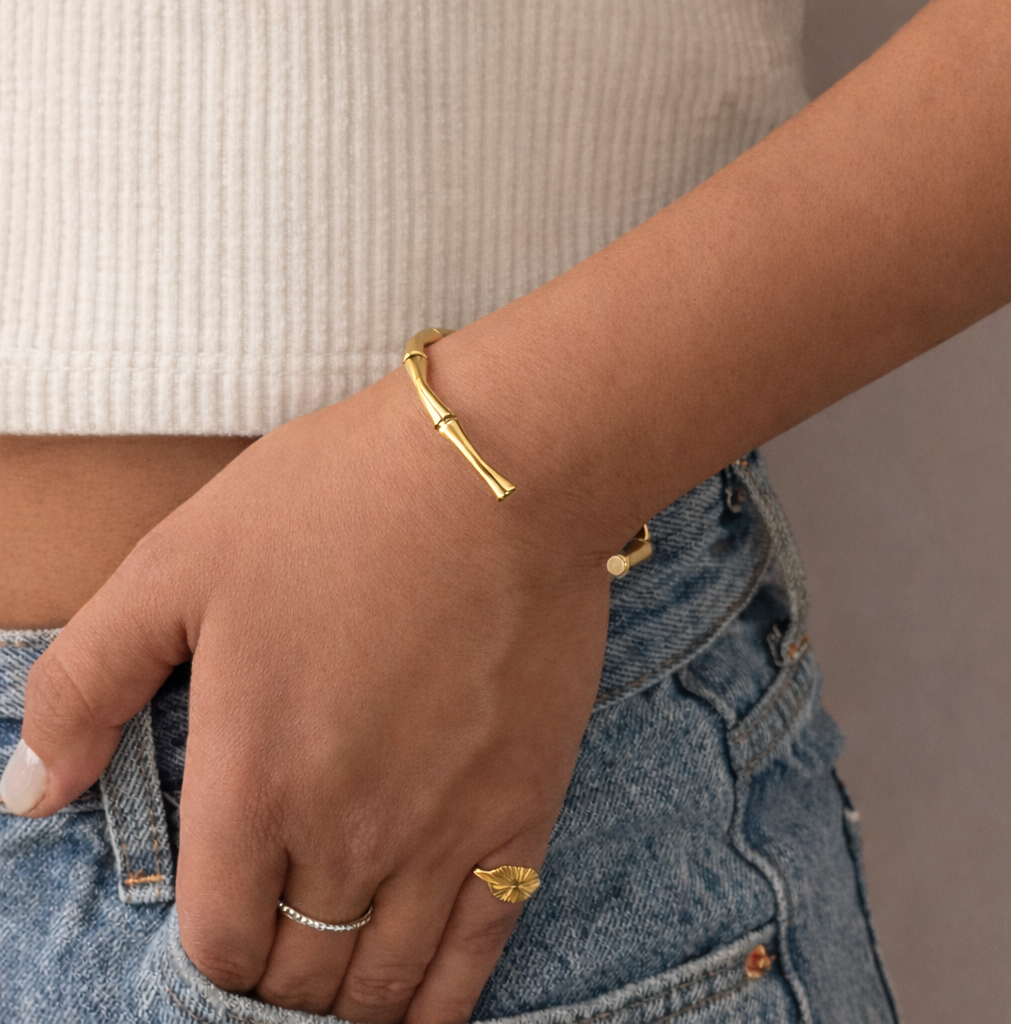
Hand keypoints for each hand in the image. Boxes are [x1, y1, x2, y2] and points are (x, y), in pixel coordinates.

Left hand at [13, 366, 612, 1020]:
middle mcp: (347, 829)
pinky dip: (442, 1001)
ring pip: (384, 978)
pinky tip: (424, 1010)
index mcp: (253, 778)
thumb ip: (86, 684)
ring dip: (350, 1004)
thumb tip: (32, 792)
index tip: (224, 939)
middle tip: (282, 958)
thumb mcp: (177, 565)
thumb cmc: (336, 504)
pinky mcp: (523, 807)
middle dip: (278, 983)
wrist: (497, 477)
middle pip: (300, 974)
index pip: (217, 941)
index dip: (212, 960)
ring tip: (339, 990)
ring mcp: (445, 829)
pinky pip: (482, 944)